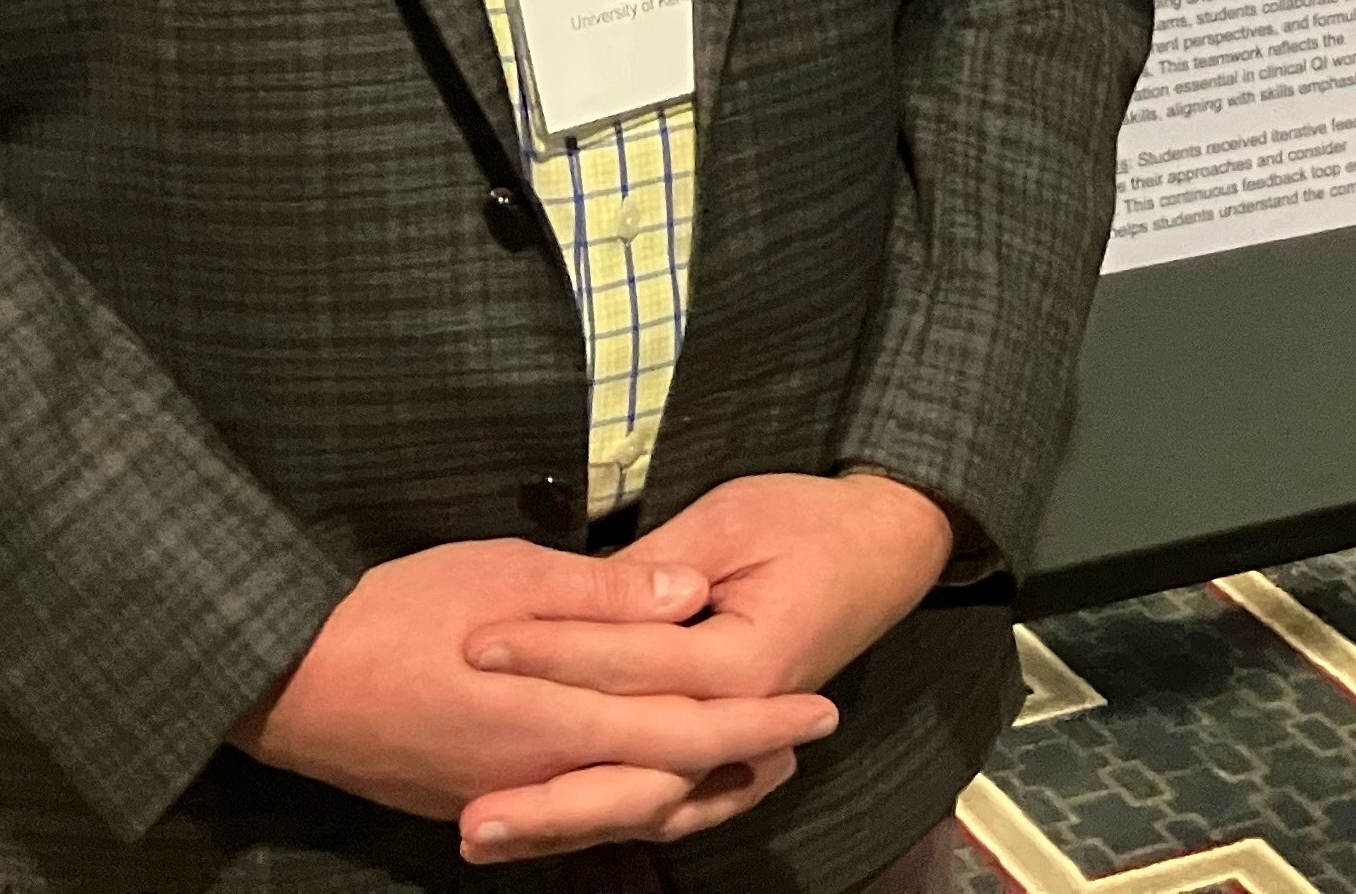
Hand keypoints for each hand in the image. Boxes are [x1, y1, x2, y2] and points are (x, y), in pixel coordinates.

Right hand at [228, 537, 835, 853]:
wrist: (292, 681)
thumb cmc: (399, 608)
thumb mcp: (510, 574)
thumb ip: (606, 596)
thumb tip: (691, 597)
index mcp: (563, 715)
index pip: (687, 727)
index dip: (759, 719)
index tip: (819, 706)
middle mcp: (547, 774)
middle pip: (670, 783)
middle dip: (744, 761)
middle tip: (807, 741)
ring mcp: (511, 800)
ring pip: (627, 811)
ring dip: (696, 791)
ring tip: (753, 769)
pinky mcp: (478, 804)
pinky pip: (580, 817)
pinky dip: (632, 804)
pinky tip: (649, 785)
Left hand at [451, 474, 952, 859]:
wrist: (884, 547)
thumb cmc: (809, 522)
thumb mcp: (728, 520)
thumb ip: (653, 567)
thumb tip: (578, 594)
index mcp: (745, 660)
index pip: (631, 664)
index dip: (550, 653)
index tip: (477, 646)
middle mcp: (742, 716)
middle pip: (636, 772)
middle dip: (549, 798)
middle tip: (471, 814)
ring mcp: (739, 742)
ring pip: (648, 803)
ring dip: (567, 825)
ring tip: (488, 835)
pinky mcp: (731, 747)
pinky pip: (667, 799)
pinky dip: (607, 819)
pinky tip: (547, 833)